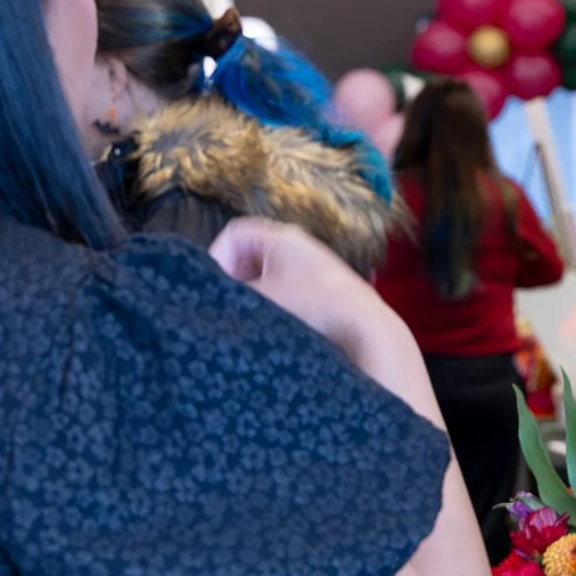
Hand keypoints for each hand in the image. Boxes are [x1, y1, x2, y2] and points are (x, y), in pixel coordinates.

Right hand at [210, 218, 412, 369]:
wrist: (369, 335)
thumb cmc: (312, 309)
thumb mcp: (260, 302)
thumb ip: (228, 300)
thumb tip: (206, 308)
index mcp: (283, 238)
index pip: (233, 236)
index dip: (217, 261)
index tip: (215, 294)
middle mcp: (302, 250)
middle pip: (251, 262)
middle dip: (237, 288)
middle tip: (231, 315)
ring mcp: (317, 275)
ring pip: (270, 286)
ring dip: (259, 307)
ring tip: (255, 330)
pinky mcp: (329, 302)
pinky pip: (291, 303)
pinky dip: (280, 317)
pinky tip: (278, 339)